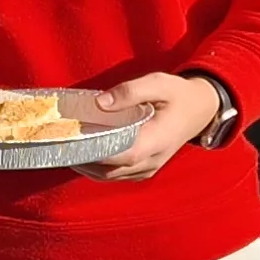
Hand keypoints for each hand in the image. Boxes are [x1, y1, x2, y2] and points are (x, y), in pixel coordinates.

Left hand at [75, 72, 224, 182]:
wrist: (201, 110)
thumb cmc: (179, 95)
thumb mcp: (158, 83)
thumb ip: (130, 91)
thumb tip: (100, 103)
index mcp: (157, 141)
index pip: (121, 155)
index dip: (94, 152)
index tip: (70, 141)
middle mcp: (152, 161)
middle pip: (110, 170)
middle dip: (82, 159)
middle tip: (58, 142)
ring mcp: (148, 169)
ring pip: (109, 176)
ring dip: (86, 165)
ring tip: (65, 146)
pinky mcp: (143, 170)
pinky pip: (115, 175)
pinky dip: (97, 167)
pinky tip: (83, 152)